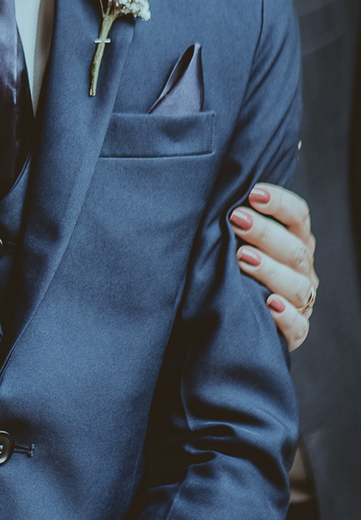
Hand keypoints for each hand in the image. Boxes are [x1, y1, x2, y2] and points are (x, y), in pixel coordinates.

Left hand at [229, 182, 316, 350]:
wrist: (226, 319)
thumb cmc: (228, 270)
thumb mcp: (234, 242)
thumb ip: (236, 220)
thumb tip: (218, 187)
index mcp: (294, 242)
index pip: (298, 216)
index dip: (280, 202)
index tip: (252, 192)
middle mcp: (301, 270)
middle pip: (295, 249)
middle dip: (266, 233)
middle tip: (236, 219)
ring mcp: (301, 302)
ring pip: (297, 286)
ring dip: (270, 270)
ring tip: (242, 258)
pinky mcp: (294, 332)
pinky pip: (298, 327)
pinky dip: (285, 317)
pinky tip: (269, 305)